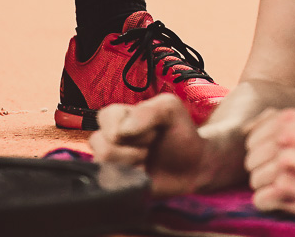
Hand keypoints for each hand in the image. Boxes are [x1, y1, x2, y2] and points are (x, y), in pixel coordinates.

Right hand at [90, 95, 209, 196]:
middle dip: (135, 145)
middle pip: (101, 142)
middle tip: (151, 147)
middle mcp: (108, 139)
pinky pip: (110, 182)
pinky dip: (132, 178)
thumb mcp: (171, 110)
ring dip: (134, 162)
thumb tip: (121, 132)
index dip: (132, 125)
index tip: (153, 130)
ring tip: (147, 160)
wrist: (193, 168)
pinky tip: (144, 175)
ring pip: (104, 162)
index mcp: (118, 117)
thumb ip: (148, 111)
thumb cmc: (180, 135)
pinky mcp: (114, 184)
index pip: (106, 116)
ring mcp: (109, 163)